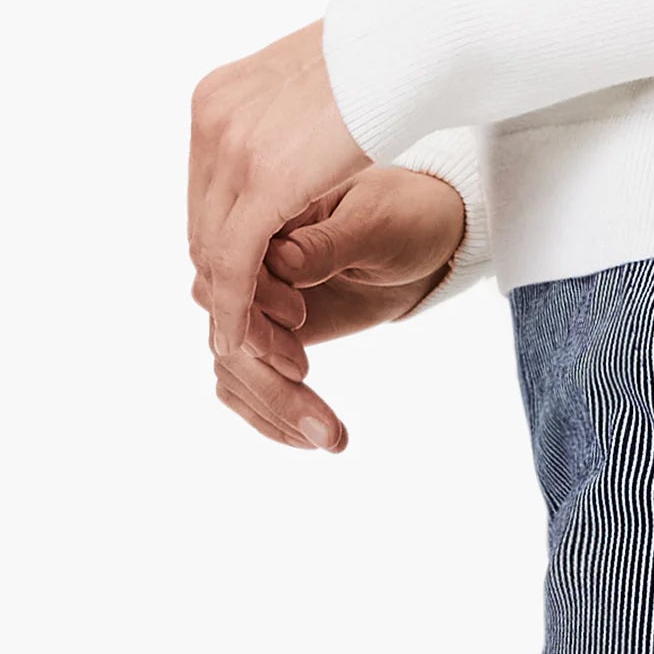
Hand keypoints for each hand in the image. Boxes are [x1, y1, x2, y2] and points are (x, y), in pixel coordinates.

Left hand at [188, 18, 371, 357]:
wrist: (416, 36)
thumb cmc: (382, 56)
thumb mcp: (311, 91)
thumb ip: (283, 123)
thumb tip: (284, 139)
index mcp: (217, 97)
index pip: (208, 191)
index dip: (229, 242)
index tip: (263, 275)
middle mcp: (212, 120)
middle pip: (205, 221)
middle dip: (232, 277)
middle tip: (268, 318)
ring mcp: (232, 147)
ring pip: (214, 247)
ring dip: (239, 299)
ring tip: (272, 335)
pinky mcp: (263, 181)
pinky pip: (236, 261)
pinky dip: (240, 306)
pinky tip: (255, 337)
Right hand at [188, 167, 469, 454]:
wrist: (427, 234)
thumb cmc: (407, 215)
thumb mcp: (377, 224)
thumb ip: (328, 243)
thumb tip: (279, 262)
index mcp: (268, 216)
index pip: (232, 277)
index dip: (257, 326)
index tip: (302, 363)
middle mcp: (252, 259)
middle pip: (226, 330)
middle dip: (267, 382)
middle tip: (320, 424)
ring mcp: (258, 298)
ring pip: (231, 364)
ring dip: (271, 407)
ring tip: (327, 438)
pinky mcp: (270, 329)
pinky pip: (243, 376)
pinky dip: (267, 410)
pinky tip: (308, 434)